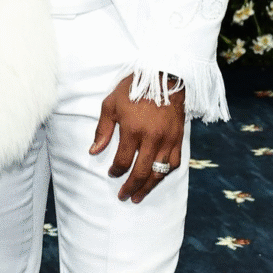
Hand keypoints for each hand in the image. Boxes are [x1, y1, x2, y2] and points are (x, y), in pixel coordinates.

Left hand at [89, 73, 184, 203]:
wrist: (164, 75)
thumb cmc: (133, 88)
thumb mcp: (112, 103)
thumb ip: (103, 129)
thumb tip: (94, 152)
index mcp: (132, 129)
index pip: (122, 161)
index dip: (115, 171)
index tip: (111, 173)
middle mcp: (151, 138)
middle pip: (140, 172)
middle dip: (130, 187)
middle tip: (123, 196)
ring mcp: (167, 140)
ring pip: (158, 172)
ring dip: (148, 187)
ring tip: (139, 196)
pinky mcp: (179, 138)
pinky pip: (173, 163)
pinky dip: (165, 174)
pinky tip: (157, 178)